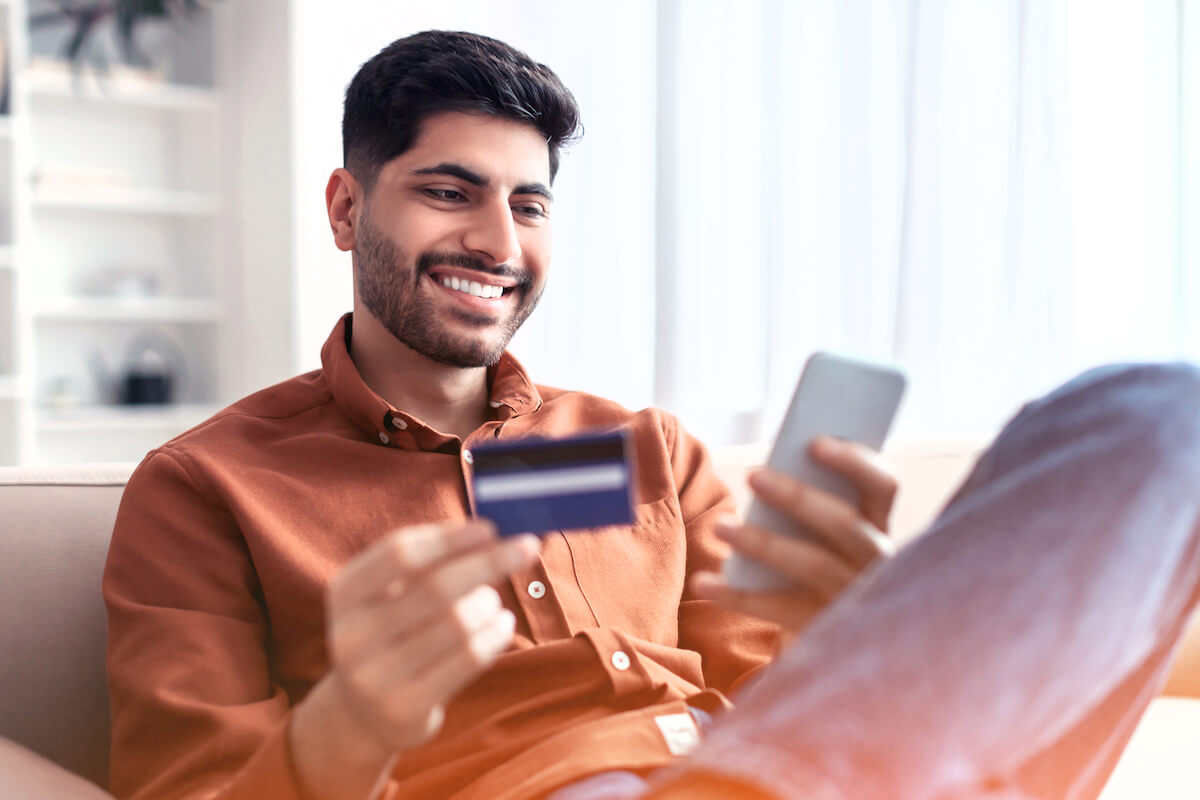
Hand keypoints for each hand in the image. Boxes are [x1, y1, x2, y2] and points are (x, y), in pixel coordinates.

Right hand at [290, 520, 538, 798]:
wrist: (364, 712)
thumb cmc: (393, 632)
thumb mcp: (390, 594)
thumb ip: (429, 560)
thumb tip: (489, 532)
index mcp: (345, 592)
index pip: (399, 552)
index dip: (449, 538)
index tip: (490, 528)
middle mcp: (351, 635)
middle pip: (435, 587)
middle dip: (488, 562)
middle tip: (527, 546)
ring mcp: (375, 676)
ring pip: (457, 624)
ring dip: (489, 603)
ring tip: (493, 600)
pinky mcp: (404, 708)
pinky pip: (469, 659)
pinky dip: (496, 634)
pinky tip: (502, 624)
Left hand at [691, 436, 897, 636]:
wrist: (830, 642)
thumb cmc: (814, 564)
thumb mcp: (824, 536)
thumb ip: (811, 505)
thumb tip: (763, 477)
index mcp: (878, 526)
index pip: (884, 485)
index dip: (855, 461)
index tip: (813, 442)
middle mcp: (876, 562)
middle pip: (844, 524)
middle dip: (797, 496)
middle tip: (751, 475)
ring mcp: (854, 598)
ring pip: (812, 564)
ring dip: (762, 541)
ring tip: (719, 526)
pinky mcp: (825, 629)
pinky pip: (778, 608)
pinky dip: (736, 595)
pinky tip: (703, 583)